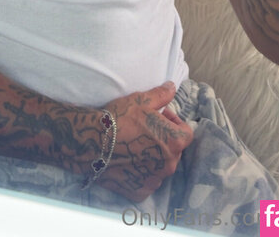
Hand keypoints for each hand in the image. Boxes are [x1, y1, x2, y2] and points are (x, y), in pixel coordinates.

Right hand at [95, 81, 192, 201]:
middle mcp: (169, 165)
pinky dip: (140, 173)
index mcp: (174, 142)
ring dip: (153, 157)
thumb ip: (162, 95)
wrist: (93, 143)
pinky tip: (128, 161)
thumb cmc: (120, 119)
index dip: (175, 123)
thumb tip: (172, 87)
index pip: (186, 133)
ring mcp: (154, 180)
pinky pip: (146, 180)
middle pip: (173, 151)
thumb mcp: (142, 100)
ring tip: (135, 145)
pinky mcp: (139, 191)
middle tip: (145, 130)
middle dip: (164, 140)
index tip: (160, 117)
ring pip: (160, 166)